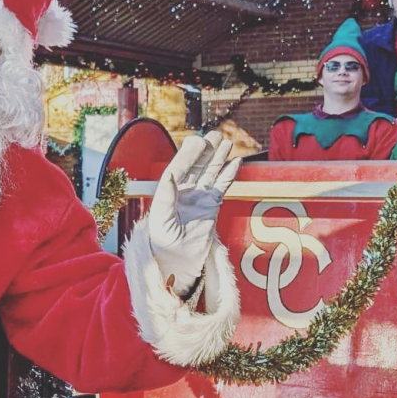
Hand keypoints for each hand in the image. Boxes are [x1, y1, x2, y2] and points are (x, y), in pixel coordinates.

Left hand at [149, 131, 239, 295]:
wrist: (177, 263)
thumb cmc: (163, 245)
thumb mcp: (161, 222)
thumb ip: (166, 199)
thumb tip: (170, 176)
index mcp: (168, 193)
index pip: (179, 168)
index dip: (189, 155)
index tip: (198, 142)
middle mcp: (183, 192)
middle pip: (196, 166)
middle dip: (206, 150)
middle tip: (216, 134)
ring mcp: (198, 198)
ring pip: (210, 173)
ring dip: (218, 158)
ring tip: (227, 142)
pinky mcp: (211, 206)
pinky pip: (221, 186)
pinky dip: (228, 175)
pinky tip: (235, 162)